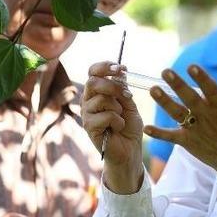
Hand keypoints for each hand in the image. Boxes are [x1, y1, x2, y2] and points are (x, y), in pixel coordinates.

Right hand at [82, 61, 144, 193]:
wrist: (129, 150)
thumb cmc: (128, 127)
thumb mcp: (129, 103)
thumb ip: (122, 89)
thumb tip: (121, 72)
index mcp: (97, 92)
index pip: (93, 71)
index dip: (105, 66)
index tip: (122, 68)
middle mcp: (88, 100)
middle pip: (93, 82)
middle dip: (113, 86)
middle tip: (127, 96)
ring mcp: (87, 114)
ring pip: (101, 99)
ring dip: (118, 108)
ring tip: (121, 118)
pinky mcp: (89, 127)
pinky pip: (106, 115)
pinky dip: (118, 121)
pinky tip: (118, 128)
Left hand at [144, 65, 216, 199]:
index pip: (210, 88)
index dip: (201, 78)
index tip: (191, 67)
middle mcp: (207, 115)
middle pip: (190, 97)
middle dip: (178, 84)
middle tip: (165, 71)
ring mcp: (196, 128)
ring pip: (177, 113)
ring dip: (164, 102)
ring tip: (153, 89)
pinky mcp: (188, 142)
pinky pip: (171, 137)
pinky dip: (159, 133)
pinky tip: (146, 128)